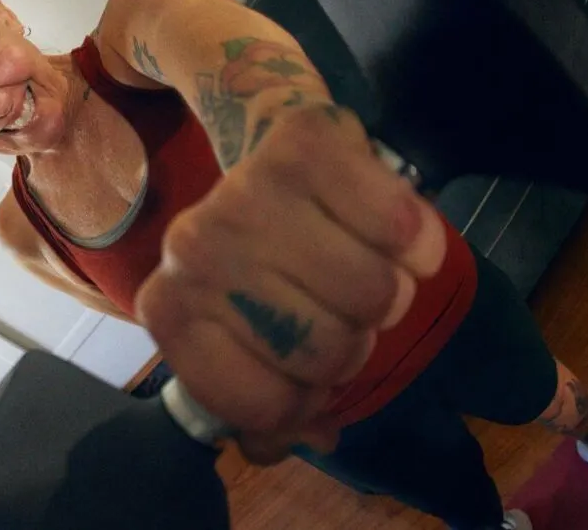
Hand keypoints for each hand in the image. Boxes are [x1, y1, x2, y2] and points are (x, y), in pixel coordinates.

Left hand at [136, 104, 446, 463]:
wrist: (274, 163)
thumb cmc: (266, 270)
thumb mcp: (251, 345)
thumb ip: (266, 411)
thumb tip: (285, 444)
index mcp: (170, 312)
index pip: (270, 404)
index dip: (308, 397)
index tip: (307, 366)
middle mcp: (192, 249)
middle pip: (329, 352)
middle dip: (354, 342)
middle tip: (342, 310)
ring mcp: (244, 190)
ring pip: (373, 293)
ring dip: (388, 293)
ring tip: (364, 269)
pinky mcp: (306, 142)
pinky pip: (400, 226)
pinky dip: (417, 242)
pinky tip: (393, 236)